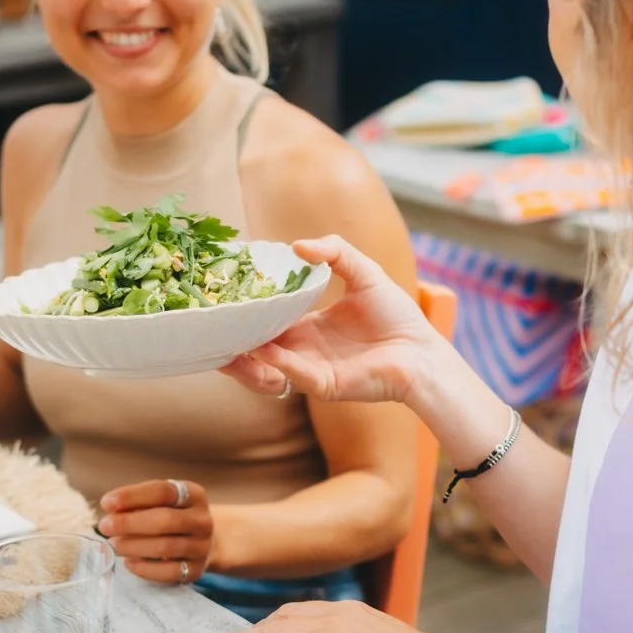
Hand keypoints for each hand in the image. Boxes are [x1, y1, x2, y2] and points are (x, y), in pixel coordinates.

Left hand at [98, 478, 214, 585]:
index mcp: (194, 495)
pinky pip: (168, 572)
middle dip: (129, 524)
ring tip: (114, 545)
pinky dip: (144, 568)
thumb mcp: (159, 503)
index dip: (132, 496)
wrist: (200, 543)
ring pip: (165, 547)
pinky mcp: (196, 570)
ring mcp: (202, 547)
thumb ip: (137, 504)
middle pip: (165, 520)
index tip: (106, 503)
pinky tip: (129, 562)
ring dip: (133, 546)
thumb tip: (110, 510)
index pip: (163, 491)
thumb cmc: (171, 517)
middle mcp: (203, 520)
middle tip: (105, 527)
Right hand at [222, 236, 443, 406]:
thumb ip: (335, 251)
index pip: (266, 319)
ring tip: (226, 345)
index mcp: (307, 326)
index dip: (246, 311)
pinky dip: (279, 364)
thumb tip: (297, 246)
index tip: (224, 297)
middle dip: (233, 340)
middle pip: (257, 348)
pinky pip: (295, 376)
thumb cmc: (397, 316)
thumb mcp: (364, 272)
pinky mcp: (325, 386)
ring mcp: (311, 369)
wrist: (422, 351)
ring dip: (245, 359)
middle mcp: (303, 349)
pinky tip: (266, 350)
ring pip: (267, 369)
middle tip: (211, 325)